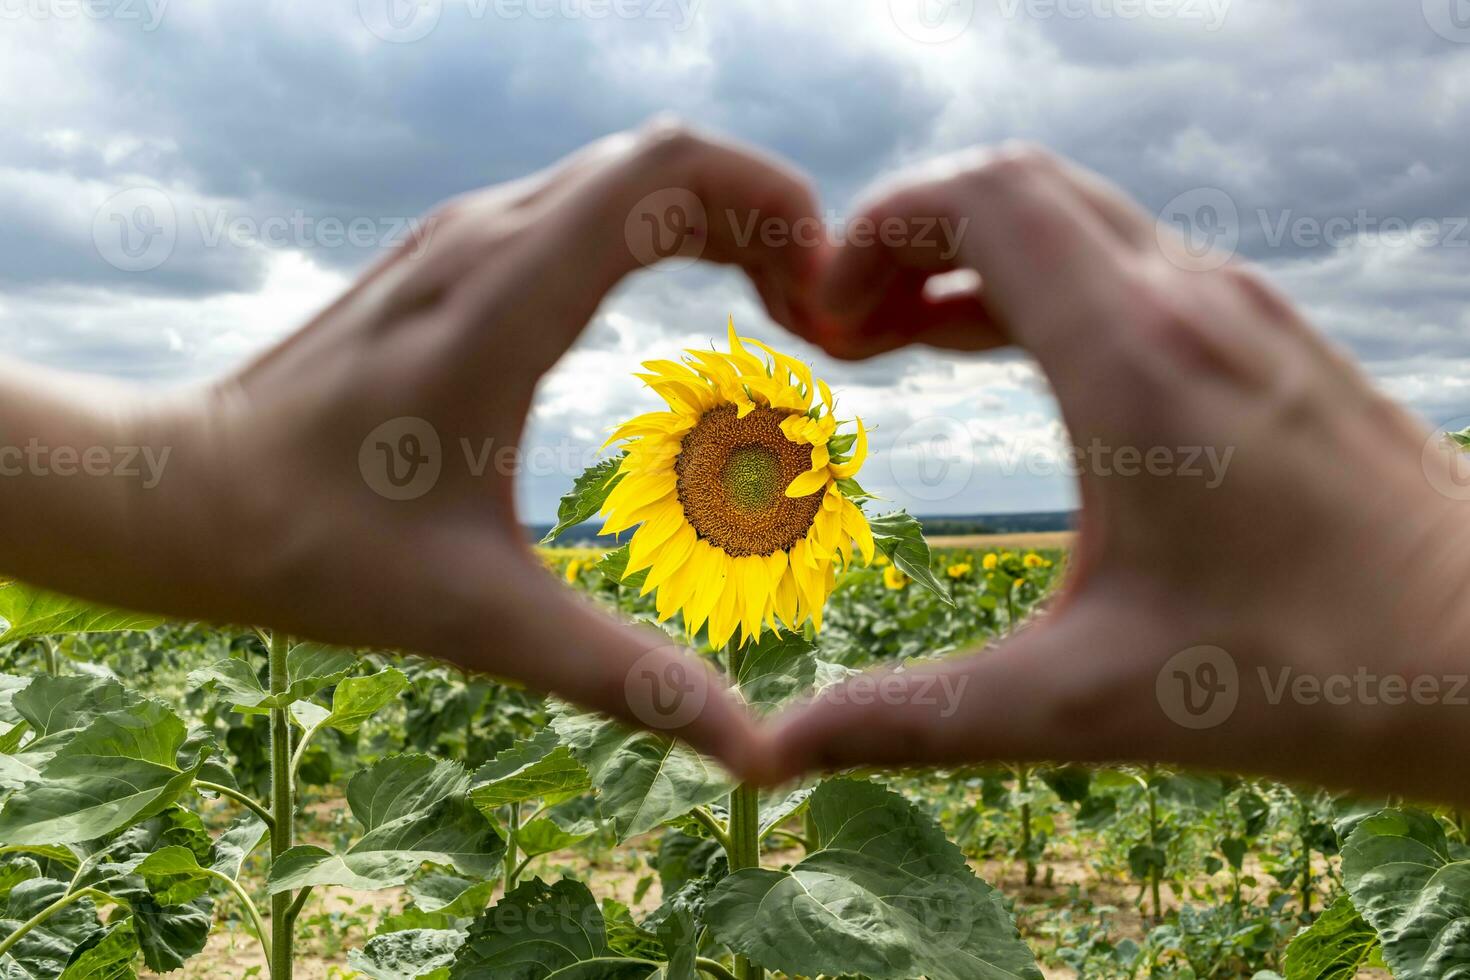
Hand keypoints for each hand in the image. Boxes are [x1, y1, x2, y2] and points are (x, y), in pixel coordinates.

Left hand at [2, 122, 823, 776]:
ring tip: (775, 311)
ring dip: (716, 220)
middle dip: (765, 219)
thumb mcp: (483, 622)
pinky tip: (681, 303)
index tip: (817, 309)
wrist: (185, 495)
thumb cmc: (317, 551)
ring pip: (623, 173)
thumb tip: (752, 757)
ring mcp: (461, 237)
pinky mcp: (449, 257)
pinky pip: (582, 202)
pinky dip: (659, 228)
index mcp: (502, 302)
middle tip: (815, 322)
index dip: (773, 211)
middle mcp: (483, 239)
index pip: (666, 171)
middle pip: (664, 159)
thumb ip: (627, 680)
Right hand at [767, 144, 1469, 802]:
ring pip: (1079, 219)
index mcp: (1137, 359)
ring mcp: (1242, 309)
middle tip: (849, 335)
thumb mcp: (1085, 703)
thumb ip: (915, 720)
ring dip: (976, 260)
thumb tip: (775, 758)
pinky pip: (1129, 263)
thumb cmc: (1312, 675)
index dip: (879, 230)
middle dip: (911, 236)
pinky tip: (1016, 361)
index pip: (985, 197)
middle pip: (1021, 186)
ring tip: (903, 344)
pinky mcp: (1270, 337)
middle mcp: (1193, 301)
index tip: (825, 320)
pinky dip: (1044, 285)